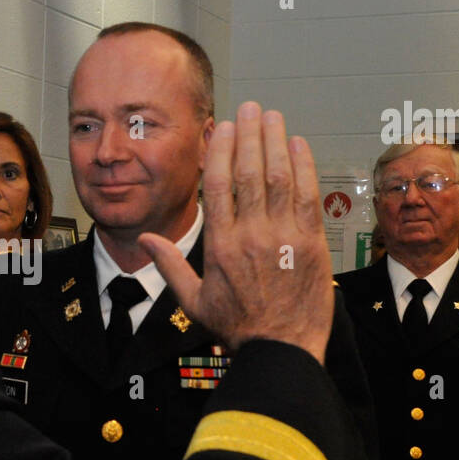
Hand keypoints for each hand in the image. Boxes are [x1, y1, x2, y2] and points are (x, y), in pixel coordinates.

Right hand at [139, 101, 333, 363]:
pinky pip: (308, 196)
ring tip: (273, 116)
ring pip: (280, 178)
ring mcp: (286, 238)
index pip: (219, 186)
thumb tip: (146, 240)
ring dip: (277, 142)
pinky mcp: (312, 244)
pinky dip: (304, 167)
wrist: (281, 350)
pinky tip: (298, 146)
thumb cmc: (237, 328)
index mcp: (222, 247)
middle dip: (250, 135)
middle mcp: (253, 236)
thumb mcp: (193, 302)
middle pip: (250, 172)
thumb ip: (170, 265)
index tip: (223, 127)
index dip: (221, 150)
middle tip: (250, 108)